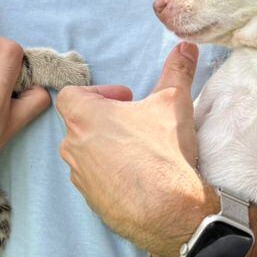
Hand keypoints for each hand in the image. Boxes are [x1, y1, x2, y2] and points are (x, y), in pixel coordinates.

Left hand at [55, 42, 215, 256]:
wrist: (170, 211)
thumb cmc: (165, 152)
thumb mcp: (175, 102)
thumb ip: (177, 69)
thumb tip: (186, 45)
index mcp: (84, 117)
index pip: (70, 94)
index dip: (97, 92)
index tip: (124, 100)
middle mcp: (74, 146)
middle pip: (79, 123)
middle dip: (105, 120)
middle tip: (135, 122)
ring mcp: (80, 176)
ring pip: (85, 153)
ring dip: (106, 147)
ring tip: (139, 150)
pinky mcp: (91, 201)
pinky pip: (95, 180)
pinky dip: (111, 174)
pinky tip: (139, 176)